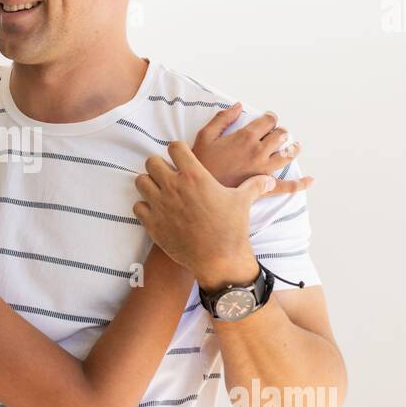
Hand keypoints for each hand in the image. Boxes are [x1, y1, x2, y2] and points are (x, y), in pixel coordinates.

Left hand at [133, 141, 274, 289]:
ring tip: (160, 192)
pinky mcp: (152, 224)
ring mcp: (160, 205)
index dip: (178, 151)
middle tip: (169, 175)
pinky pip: (137, 206)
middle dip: (159, 166)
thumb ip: (254, 185)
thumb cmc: (231, 228)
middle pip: (152, 161)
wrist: (219, 259)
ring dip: (149, 184)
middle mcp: (173, 186)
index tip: (182, 159)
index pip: (174, 147)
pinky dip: (145, 207)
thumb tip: (268, 179)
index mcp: (195, 175)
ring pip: (141, 182)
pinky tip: (156, 211)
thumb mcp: (243, 202)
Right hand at [193, 105, 312, 195]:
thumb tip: (239, 106)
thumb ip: (222, 118)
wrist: (198, 189)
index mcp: (246, 137)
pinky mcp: (263, 187)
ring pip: (288, 155)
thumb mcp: (205, 135)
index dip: (270, 117)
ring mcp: (263, 170)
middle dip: (281, 131)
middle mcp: (259, 151)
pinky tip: (309, 180)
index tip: (268, 119)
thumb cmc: (200, 162)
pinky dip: (299, 184)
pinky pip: (286, 186)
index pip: (269, 120)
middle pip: (281, 135)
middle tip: (278, 133)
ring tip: (294, 146)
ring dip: (293, 149)